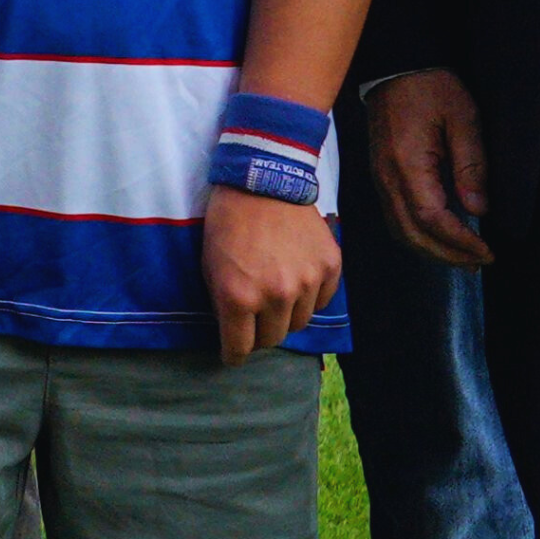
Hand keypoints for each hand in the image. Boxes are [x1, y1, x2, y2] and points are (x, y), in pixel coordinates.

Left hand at [201, 185, 341, 364]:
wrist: (263, 183)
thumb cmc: (228, 224)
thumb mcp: (209, 266)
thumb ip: (223, 302)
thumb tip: (232, 331)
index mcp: (239, 297)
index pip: (240, 348)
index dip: (233, 354)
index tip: (233, 355)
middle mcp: (276, 295)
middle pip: (272, 340)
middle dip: (259, 336)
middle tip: (253, 323)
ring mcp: (307, 281)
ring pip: (299, 323)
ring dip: (285, 317)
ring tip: (275, 298)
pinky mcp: (330, 267)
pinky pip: (322, 301)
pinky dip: (309, 298)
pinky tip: (297, 283)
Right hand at [366, 70, 491, 267]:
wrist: (397, 68)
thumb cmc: (431, 86)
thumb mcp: (463, 118)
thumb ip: (470, 164)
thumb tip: (478, 209)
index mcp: (407, 164)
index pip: (432, 218)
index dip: (460, 240)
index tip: (487, 250)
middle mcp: (387, 178)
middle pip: (412, 234)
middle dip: (447, 254)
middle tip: (480, 261)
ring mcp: (380, 180)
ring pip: (401, 231)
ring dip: (432, 250)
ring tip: (464, 257)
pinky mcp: (382, 177)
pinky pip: (396, 218)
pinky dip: (419, 236)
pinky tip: (440, 237)